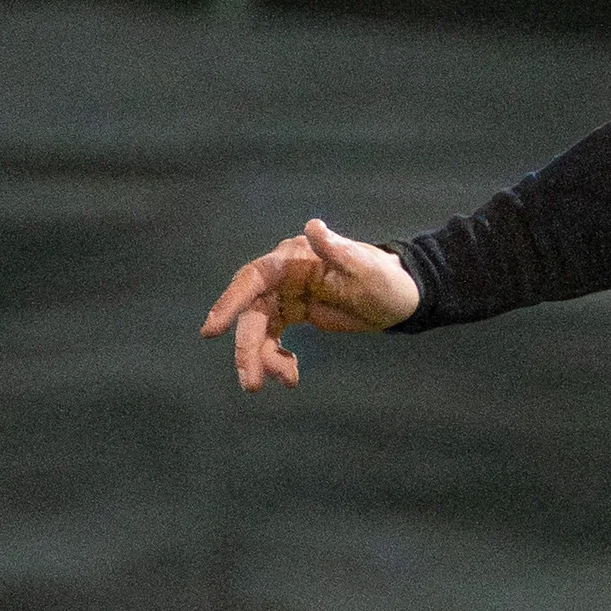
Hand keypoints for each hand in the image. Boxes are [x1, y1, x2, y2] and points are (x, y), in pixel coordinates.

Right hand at [200, 218, 421, 391]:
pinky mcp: (293, 312)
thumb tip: (313, 227)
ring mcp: (285, 295)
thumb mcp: (364, 269)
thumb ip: (337, 251)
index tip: (212, 330)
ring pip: (260, 330)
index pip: (254, 279)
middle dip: (249, 348)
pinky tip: (290, 375)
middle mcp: (282, 276)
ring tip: (287, 381)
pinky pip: (273, 338)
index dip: (230, 302)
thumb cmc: (383, 279)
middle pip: (252, 313)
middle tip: (252, 383)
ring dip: (264, 358)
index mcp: (293, 259)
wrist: (398, 298)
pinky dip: (276, 358)